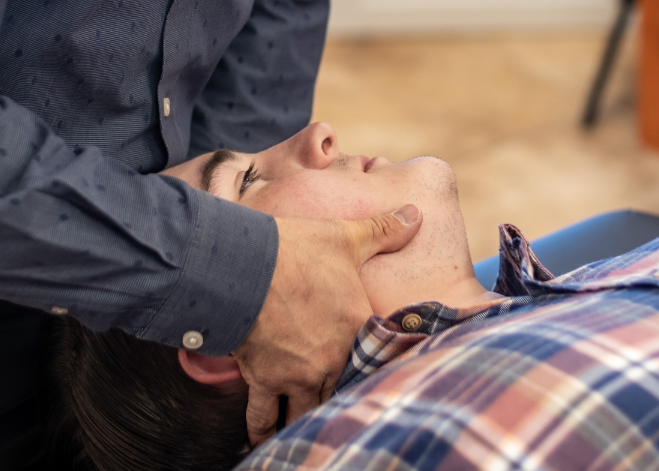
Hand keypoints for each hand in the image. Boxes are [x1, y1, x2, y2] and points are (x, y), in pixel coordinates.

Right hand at [232, 204, 421, 445]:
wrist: (243, 266)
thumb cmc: (296, 250)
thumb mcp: (345, 237)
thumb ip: (384, 230)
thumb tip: (414, 213)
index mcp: (355, 328)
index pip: (379, 358)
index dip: (382, 370)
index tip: (389, 383)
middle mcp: (331, 359)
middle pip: (343, 391)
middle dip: (343, 400)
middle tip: (350, 412)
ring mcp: (298, 374)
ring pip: (308, 410)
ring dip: (308, 420)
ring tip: (311, 431)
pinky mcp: (265, 379)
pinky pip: (264, 415)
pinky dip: (263, 431)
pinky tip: (264, 444)